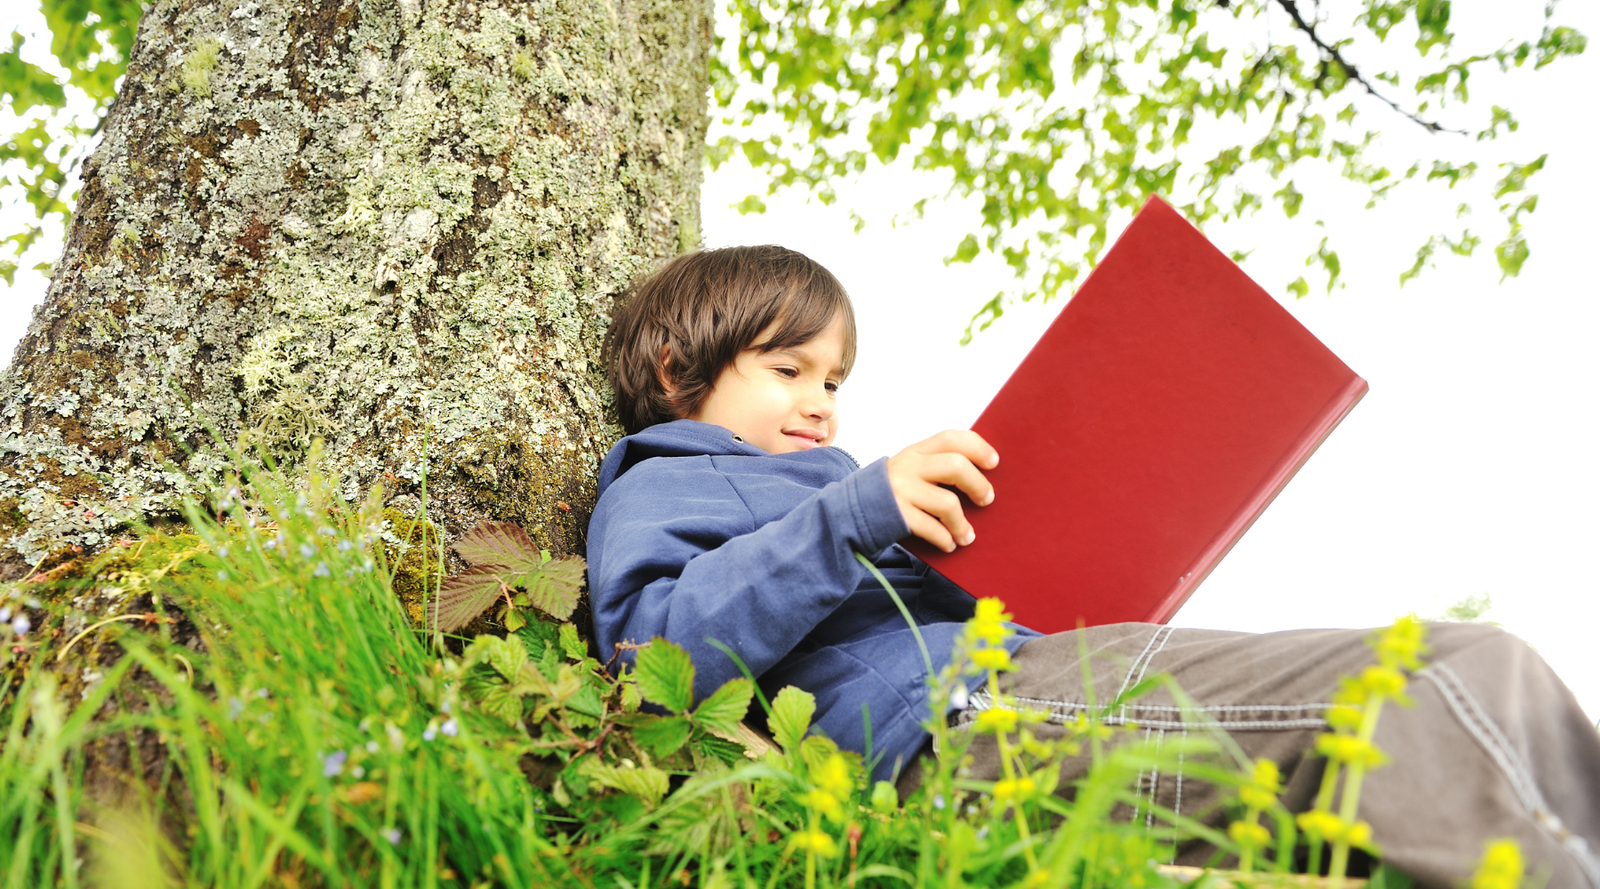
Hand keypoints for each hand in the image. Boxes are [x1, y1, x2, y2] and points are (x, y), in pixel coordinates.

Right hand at [885, 430, 997, 552]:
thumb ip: (935, 466)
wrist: (852, 512)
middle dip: (978, 484)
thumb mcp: (910, 470)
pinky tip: (949, 544)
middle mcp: (909, 466)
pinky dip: (945, 539)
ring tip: (967, 536)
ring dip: (962, 524)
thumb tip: (980, 478)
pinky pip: (932, 528)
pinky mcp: (897, 515)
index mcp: (916, 451)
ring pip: (948, 503)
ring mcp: (902, 490)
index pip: (951, 438)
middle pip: (956, 466)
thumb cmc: (894, 492)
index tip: (994, 463)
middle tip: (987, 499)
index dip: (977, 447)